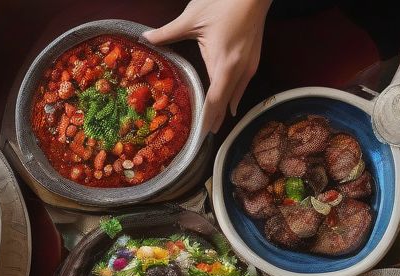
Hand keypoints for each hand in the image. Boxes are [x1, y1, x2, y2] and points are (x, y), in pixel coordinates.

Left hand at [144, 0, 272, 134]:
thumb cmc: (225, 1)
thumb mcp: (192, 18)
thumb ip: (168, 32)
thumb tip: (146, 38)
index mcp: (225, 64)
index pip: (214, 101)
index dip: (206, 120)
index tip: (199, 137)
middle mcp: (239, 70)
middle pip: (224, 104)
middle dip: (213, 121)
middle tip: (201, 138)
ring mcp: (248, 67)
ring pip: (234, 97)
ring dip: (222, 110)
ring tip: (211, 126)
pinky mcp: (253, 61)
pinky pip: (241, 86)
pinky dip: (231, 97)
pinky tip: (228, 105)